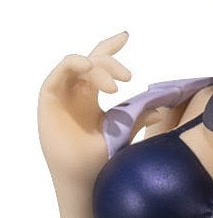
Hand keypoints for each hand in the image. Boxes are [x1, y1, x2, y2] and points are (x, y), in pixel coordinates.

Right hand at [37, 30, 132, 190]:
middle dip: (109, 61)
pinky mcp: (49, 98)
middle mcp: (75, 93)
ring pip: (77, 64)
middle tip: (128, 77)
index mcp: (91, 98)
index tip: (126, 37)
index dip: (111, 48)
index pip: (99, 64)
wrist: (82, 181)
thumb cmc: (98, 162)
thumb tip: (159, 109)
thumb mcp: (122, 134)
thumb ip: (136, 119)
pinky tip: (88, 68)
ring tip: (114, 85)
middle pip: (89, 60)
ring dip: (96, 67)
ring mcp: (62, 94)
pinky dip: (73, 64)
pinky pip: (59, 72)